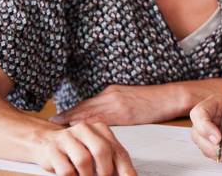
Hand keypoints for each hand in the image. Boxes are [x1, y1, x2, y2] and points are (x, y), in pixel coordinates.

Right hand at [33, 121, 135, 175]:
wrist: (44, 141)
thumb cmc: (75, 149)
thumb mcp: (95, 150)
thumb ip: (111, 161)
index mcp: (101, 129)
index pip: (119, 151)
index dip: (126, 169)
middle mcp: (85, 130)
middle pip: (102, 150)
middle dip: (105, 172)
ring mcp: (67, 138)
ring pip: (84, 161)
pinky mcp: (52, 150)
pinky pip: (67, 170)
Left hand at [50, 84, 180, 125]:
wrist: (169, 97)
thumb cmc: (154, 100)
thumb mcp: (130, 98)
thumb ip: (115, 105)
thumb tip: (104, 117)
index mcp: (111, 91)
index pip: (87, 103)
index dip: (72, 111)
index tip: (59, 117)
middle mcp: (110, 95)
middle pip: (84, 107)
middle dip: (67, 115)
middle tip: (51, 123)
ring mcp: (115, 103)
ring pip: (89, 113)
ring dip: (73, 120)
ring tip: (58, 128)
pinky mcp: (122, 113)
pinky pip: (101, 121)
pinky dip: (88, 125)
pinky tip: (78, 131)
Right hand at [190, 93, 221, 162]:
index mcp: (216, 104)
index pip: (199, 114)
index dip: (204, 127)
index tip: (218, 139)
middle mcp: (210, 118)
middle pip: (199, 135)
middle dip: (217, 147)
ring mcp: (211, 134)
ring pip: (207, 149)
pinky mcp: (216, 147)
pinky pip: (218, 156)